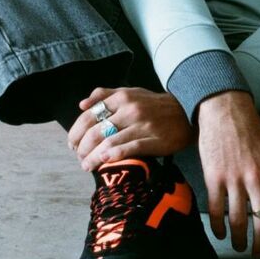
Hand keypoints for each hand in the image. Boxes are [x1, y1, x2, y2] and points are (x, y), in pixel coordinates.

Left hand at [67, 86, 196, 170]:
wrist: (187, 112)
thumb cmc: (155, 105)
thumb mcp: (132, 92)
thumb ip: (106, 95)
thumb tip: (82, 104)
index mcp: (122, 97)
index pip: (89, 115)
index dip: (76, 131)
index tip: (72, 143)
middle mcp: (130, 110)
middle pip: (96, 131)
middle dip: (82, 148)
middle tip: (79, 157)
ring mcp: (142, 125)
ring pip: (109, 143)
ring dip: (93, 158)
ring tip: (86, 166)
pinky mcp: (153, 140)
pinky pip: (129, 149)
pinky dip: (113, 157)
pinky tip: (104, 163)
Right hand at [197, 90, 259, 257]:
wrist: (226, 110)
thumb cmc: (251, 132)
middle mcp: (258, 180)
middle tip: (258, 254)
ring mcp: (235, 180)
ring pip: (238, 222)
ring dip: (239, 240)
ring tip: (239, 246)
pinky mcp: (214, 178)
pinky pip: (217, 211)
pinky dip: (218, 227)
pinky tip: (221, 233)